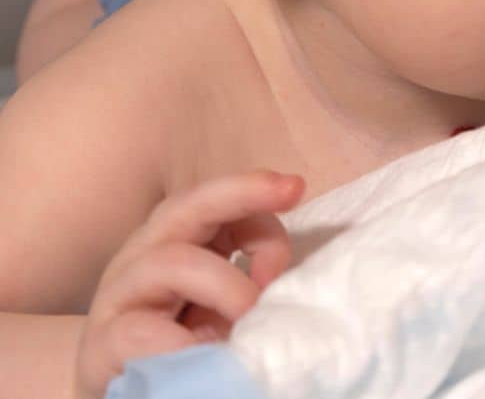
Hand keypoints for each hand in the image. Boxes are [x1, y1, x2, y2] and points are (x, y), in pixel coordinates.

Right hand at [74, 170, 303, 398]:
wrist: (130, 398)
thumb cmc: (186, 356)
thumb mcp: (229, 314)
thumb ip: (255, 289)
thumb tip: (301, 287)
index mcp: (174, 251)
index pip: (210, 206)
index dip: (254, 195)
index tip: (297, 192)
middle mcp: (141, 264)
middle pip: (182, 208)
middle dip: (241, 191)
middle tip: (291, 188)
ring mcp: (118, 302)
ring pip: (169, 261)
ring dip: (228, 286)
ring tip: (251, 321)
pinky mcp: (103, 347)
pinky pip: (140, 332)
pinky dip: (185, 342)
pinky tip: (211, 356)